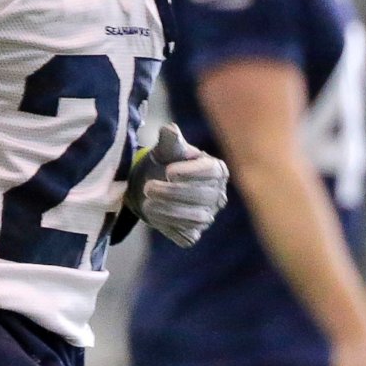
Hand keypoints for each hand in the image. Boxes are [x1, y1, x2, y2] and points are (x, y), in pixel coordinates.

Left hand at [126, 123, 229, 247]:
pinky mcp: (193, 234)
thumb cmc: (166, 162)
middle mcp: (217, 195)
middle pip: (203, 197)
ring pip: (196, 219)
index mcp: (216, 170)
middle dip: (174, 193)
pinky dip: (169, 227)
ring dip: (169, 211)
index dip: (191, 173)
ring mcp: (207, 217)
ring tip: (147, 203)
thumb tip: (169, 129)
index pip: (212, 172)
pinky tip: (153, 215)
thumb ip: (170, 140)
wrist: (154, 185)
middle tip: (149, 188)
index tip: (168, 172)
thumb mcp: (167, 149)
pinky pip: (186, 235)